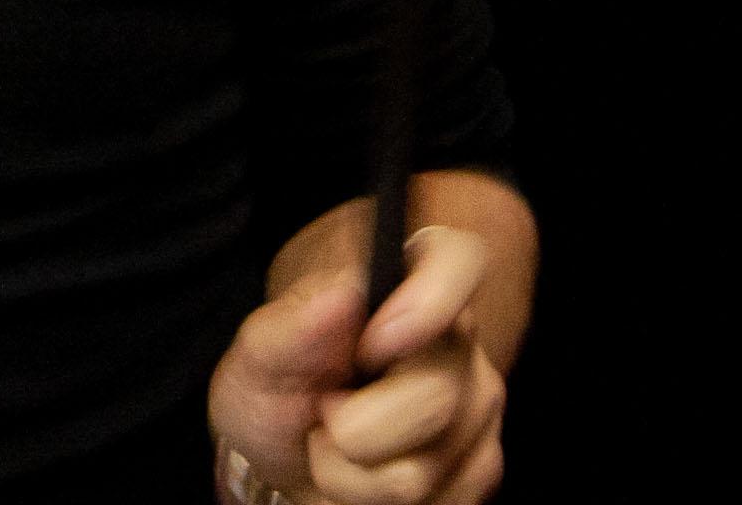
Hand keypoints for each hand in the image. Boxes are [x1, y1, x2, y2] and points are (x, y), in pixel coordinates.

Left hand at [208, 223, 506, 504]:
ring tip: (336, 446)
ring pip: (418, 472)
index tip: (372, 343)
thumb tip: (341, 297)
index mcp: (412, 279)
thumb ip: (290, 326)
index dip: (428, 301)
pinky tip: (363, 476)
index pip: (458, 262)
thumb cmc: (283, 382)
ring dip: (350, 477)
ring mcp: (479, 406)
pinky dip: (372, 504)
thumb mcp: (260, 352)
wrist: (293, 446)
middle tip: (324, 409)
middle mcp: (460, 339)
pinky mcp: (481, 468)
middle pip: (433, 398)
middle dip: (352, 428)